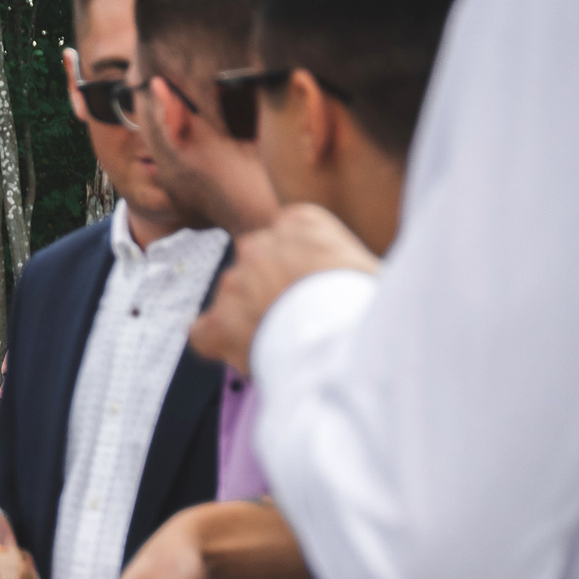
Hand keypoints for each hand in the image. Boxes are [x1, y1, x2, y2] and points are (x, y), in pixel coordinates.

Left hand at [191, 203, 378, 373]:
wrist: (353, 341)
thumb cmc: (373, 307)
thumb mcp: (364, 266)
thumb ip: (332, 260)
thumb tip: (327, 279)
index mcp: (299, 222)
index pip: (283, 238)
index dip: (296, 270)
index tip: (312, 290)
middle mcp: (258, 245)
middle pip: (255, 268)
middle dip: (269, 292)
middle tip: (298, 321)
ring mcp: (233, 282)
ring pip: (233, 300)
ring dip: (250, 321)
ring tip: (288, 343)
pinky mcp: (218, 321)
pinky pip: (204, 332)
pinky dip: (221, 347)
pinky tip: (250, 356)